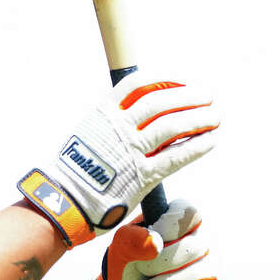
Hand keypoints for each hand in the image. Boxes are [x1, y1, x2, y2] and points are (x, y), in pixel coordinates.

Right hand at [18, 73, 218, 246]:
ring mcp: (131, 151)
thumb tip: (133, 115)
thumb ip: (111, 122)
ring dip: (198, 118)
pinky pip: (176, 156)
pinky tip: (210, 140)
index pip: (138, 83)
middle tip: (208, 95)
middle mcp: (119, 127)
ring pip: (172, 125)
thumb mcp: (87, 133)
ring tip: (216, 115)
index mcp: (104, 112)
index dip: (165, 79)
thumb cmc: (74, 170)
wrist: (63, 201)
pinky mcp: (142, 176)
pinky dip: (196, 146)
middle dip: (188, 95)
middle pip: (160, 101)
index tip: (182, 80)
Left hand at [92, 200, 218, 279]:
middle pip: (191, 247)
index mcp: (181, 220)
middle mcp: (201, 241)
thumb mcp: (121, 246)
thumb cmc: (129, 261)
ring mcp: (210, 268)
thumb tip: (155, 244)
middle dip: (159, 263)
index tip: (152, 238)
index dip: (169, 226)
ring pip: (197, 274)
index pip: (189, 212)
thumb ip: (131, 238)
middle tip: (142, 269)